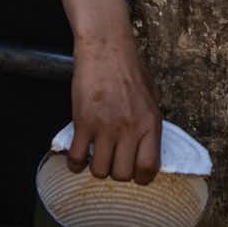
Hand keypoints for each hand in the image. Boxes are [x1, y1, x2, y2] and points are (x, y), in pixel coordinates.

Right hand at [68, 26, 161, 181]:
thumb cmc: (130, 68)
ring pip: (100, 170)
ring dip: (97, 168)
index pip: (149, 168)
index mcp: (150, 123)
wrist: (106, 48)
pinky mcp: (83, 122)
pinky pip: (77, 158)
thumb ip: (150, 122)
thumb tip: (148, 145)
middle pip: (122, 175)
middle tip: (113, 162)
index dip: (142, 178)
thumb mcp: (152, 96)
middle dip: (117, 173)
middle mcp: (129, 129)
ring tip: (96, 157)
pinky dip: (75, 164)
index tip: (135, 175)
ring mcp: (105, 127)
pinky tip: (78, 158)